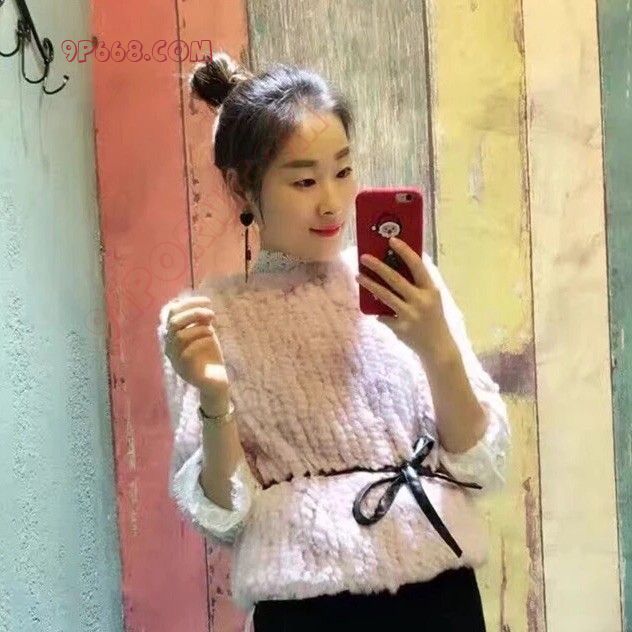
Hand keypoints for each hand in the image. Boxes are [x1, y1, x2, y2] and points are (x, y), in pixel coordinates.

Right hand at [164, 296, 229, 401]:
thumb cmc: (210, 356)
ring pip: (179, 336)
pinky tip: (211, 339)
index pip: (171, 313)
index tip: (207, 301)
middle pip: (173, 322)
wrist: (216, 381)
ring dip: (198, 327)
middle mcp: (170, 348)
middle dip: (193, 313)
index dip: (188, 303)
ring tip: (212, 329)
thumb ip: (201, 321)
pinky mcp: (185, 371)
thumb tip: (202, 304)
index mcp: (172, 336)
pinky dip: (201, 341)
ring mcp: (175, 360)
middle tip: (212, 313)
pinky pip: (188, 352)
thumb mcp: (205, 334)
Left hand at [356, 237, 454, 361]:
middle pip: (395, 279)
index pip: (417, 266)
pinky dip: (380, 313)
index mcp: (430, 290)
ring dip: (370, 284)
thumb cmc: (433, 318)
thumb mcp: (431, 299)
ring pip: (385, 296)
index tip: (391, 240)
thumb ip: (417, 285)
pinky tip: (376, 312)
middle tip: (364, 257)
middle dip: (378, 266)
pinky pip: (384, 316)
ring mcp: (410, 315)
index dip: (404, 252)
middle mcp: (421, 301)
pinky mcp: (400, 328)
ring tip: (358, 276)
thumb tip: (393, 267)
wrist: (438, 347)